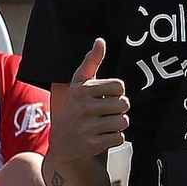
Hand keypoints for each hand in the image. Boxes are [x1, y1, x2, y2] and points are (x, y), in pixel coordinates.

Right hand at [51, 39, 128, 160]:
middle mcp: (82, 107)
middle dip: (118, 110)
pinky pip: (119, 138)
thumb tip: (100, 41)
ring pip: (123, 122)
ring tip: (103, 125)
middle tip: (104, 113)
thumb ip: (91, 62)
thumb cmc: (75, 109)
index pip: (119, 86)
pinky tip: (101, 137)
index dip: (116, 93)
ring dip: (117, 125)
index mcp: (81, 90)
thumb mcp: (78, 85)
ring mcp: (86, 127)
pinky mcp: (92, 144)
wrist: (62, 145)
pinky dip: (114, 139)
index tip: (105, 97)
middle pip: (123, 104)